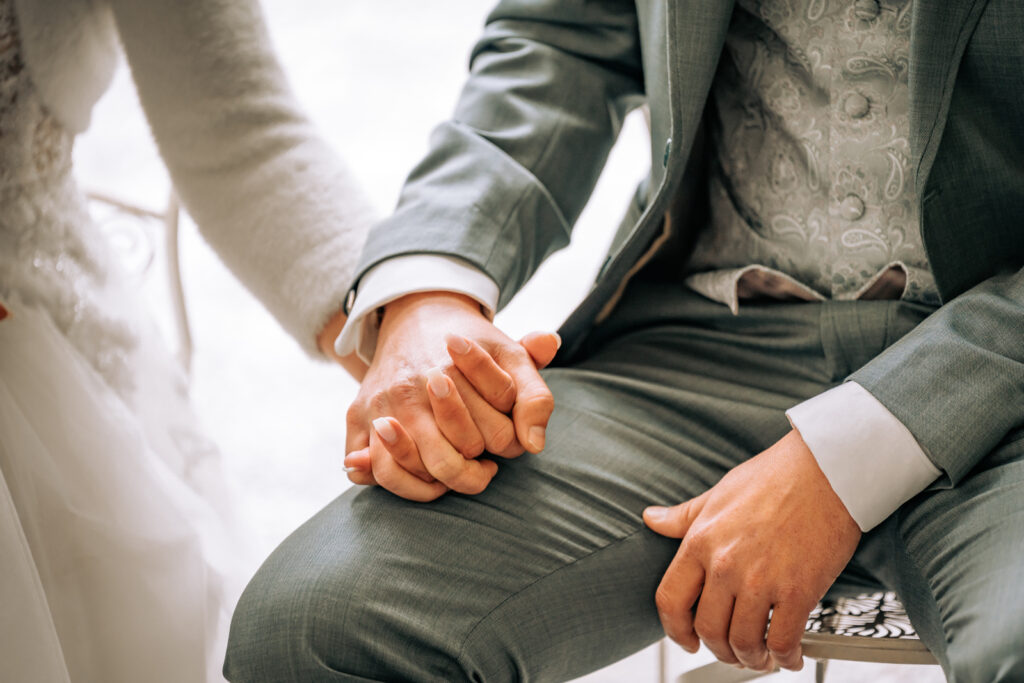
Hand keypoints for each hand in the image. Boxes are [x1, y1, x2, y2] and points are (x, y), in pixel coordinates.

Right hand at [343, 329, 559, 473]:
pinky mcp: (357, 414)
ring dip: (443, 481)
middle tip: (483, 457)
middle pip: (457, 457)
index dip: (509, 445)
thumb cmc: (474, 345)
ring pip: (418, 469)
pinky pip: (379, 471)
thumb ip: (535, 397)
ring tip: (458, 467)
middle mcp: (415, 385)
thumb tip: (534, 445)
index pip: (500, 436)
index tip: (504, 436)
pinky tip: (426, 473)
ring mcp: (384, 402)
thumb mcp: (512, 358)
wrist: (417, 314)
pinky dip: (405, 483)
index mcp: (457, 369)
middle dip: (479, 466)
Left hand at [643, 429, 860, 671]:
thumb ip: (683, 516)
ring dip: (751, 659)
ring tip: (760, 656)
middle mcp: (725, 565)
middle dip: (718, 649)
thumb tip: (652, 518)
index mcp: (701, 542)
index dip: (675, 630)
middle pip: (708, 629)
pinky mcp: (798, 591)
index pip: (670, 600)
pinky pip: (784, 641)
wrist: (826, 470)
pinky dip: (785, 658)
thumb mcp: (718, 493)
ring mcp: (761, 581)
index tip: (686, 640)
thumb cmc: (776, 476)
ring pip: (744, 642)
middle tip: (731, 651)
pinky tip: (790, 656)